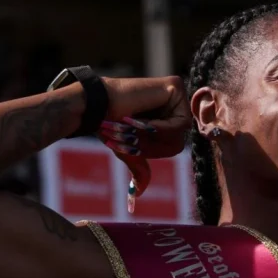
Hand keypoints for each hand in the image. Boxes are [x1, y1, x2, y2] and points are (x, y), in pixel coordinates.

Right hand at [98, 77, 190, 197]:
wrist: (97, 107)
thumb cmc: (109, 126)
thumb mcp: (128, 151)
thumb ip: (139, 168)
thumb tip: (140, 192)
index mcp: (165, 116)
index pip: (174, 145)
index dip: (154, 151)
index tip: (134, 144)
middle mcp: (174, 103)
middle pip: (180, 139)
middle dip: (155, 144)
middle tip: (132, 135)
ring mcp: (176, 93)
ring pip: (181, 132)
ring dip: (155, 136)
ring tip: (134, 126)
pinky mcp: (175, 85)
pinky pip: (181, 121)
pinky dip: (161, 128)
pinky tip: (142, 119)